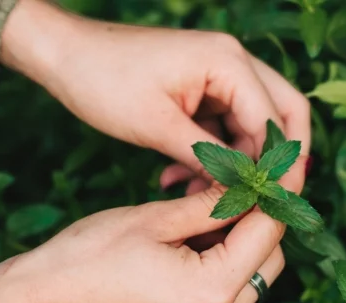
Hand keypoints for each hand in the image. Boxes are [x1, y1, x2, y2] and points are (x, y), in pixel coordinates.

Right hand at [0, 185, 284, 302]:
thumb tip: (248, 183)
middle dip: (260, 222)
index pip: (268, 234)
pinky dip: (221, 266)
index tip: (278, 168)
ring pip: (250, 280)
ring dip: (240, 244)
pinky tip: (194, 240)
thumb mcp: (153, 218)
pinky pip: (225, 298)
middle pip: (268, 262)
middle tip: (238, 187)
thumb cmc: (86, 258)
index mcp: (210, 291)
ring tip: (207, 211)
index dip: (276, 195)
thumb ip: (211, 203)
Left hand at [24, 7, 310, 194]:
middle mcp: (233, 62)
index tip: (272, 205)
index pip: (274, 120)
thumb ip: (209, 158)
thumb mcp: (157, 126)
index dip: (278, 166)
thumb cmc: (103, 80)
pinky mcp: (203, 88)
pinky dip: (214, 154)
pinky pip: (225, 126)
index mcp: (228, 62)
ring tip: (201, 194)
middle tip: (263, 200)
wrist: (63, 54)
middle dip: (274, 161)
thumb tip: (244, 190)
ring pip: (252, 125)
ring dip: (236, 162)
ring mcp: (220, 74)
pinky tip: (183, 178)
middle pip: (282, 114)